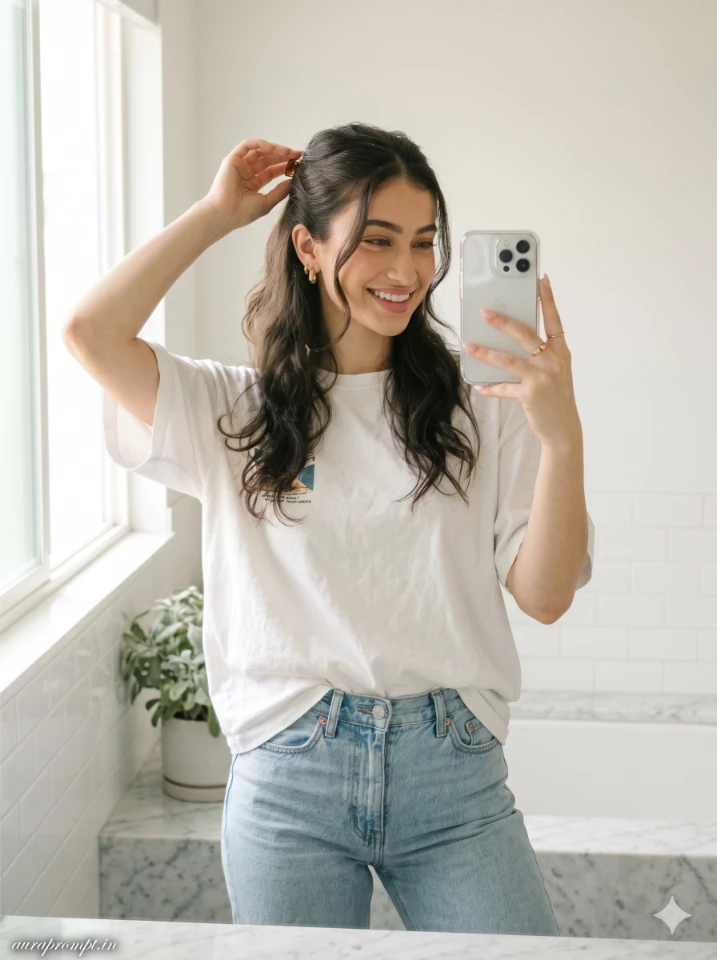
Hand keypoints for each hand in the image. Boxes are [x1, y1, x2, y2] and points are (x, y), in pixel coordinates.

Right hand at [203, 139, 303, 231]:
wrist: (226, 214)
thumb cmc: (243, 213)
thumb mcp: (268, 202)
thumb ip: (280, 191)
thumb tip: (293, 181)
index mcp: (253, 183)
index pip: (272, 171)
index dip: (285, 166)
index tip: (299, 164)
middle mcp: (246, 173)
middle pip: (268, 159)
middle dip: (283, 156)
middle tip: (298, 155)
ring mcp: (239, 165)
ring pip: (259, 151)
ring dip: (275, 149)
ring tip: (289, 152)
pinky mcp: (232, 159)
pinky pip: (248, 145)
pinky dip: (261, 144)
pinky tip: (274, 149)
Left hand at [462, 275, 582, 449]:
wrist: (563, 428)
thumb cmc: (556, 395)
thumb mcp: (555, 370)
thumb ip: (539, 353)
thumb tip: (510, 337)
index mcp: (561, 351)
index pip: (554, 320)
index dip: (548, 299)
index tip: (541, 279)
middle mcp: (553, 361)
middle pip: (526, 335)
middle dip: (504, 322)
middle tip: (485, 312)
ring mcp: (542, 378)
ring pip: (509, 360)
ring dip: (486, 352)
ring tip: (468, 345)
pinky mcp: (530, 395)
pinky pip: (504, 387)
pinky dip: (490, 387)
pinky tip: (478, 385)